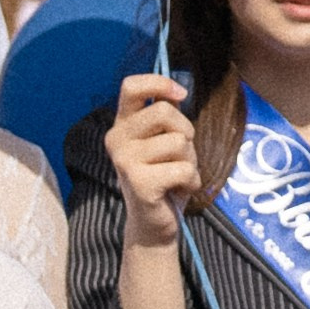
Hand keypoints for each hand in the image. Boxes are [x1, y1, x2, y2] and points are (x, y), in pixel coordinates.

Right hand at [106, 72, 198, 250]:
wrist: (153, 225)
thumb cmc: (163, 179)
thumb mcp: (163, 142)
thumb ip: (166, 118)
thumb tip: (178, 90)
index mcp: (122, 124)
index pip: (131, 87)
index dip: (159, 83)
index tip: (180, 94)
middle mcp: (117, 138)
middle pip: (164, 111)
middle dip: (186, 131)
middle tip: (181, 153)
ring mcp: (125, 160)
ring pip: (179, 142)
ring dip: (190, 161)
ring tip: (177, 175)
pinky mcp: (139, 182)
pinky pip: (183, 169)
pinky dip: (192, 181)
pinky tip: (178, 190)